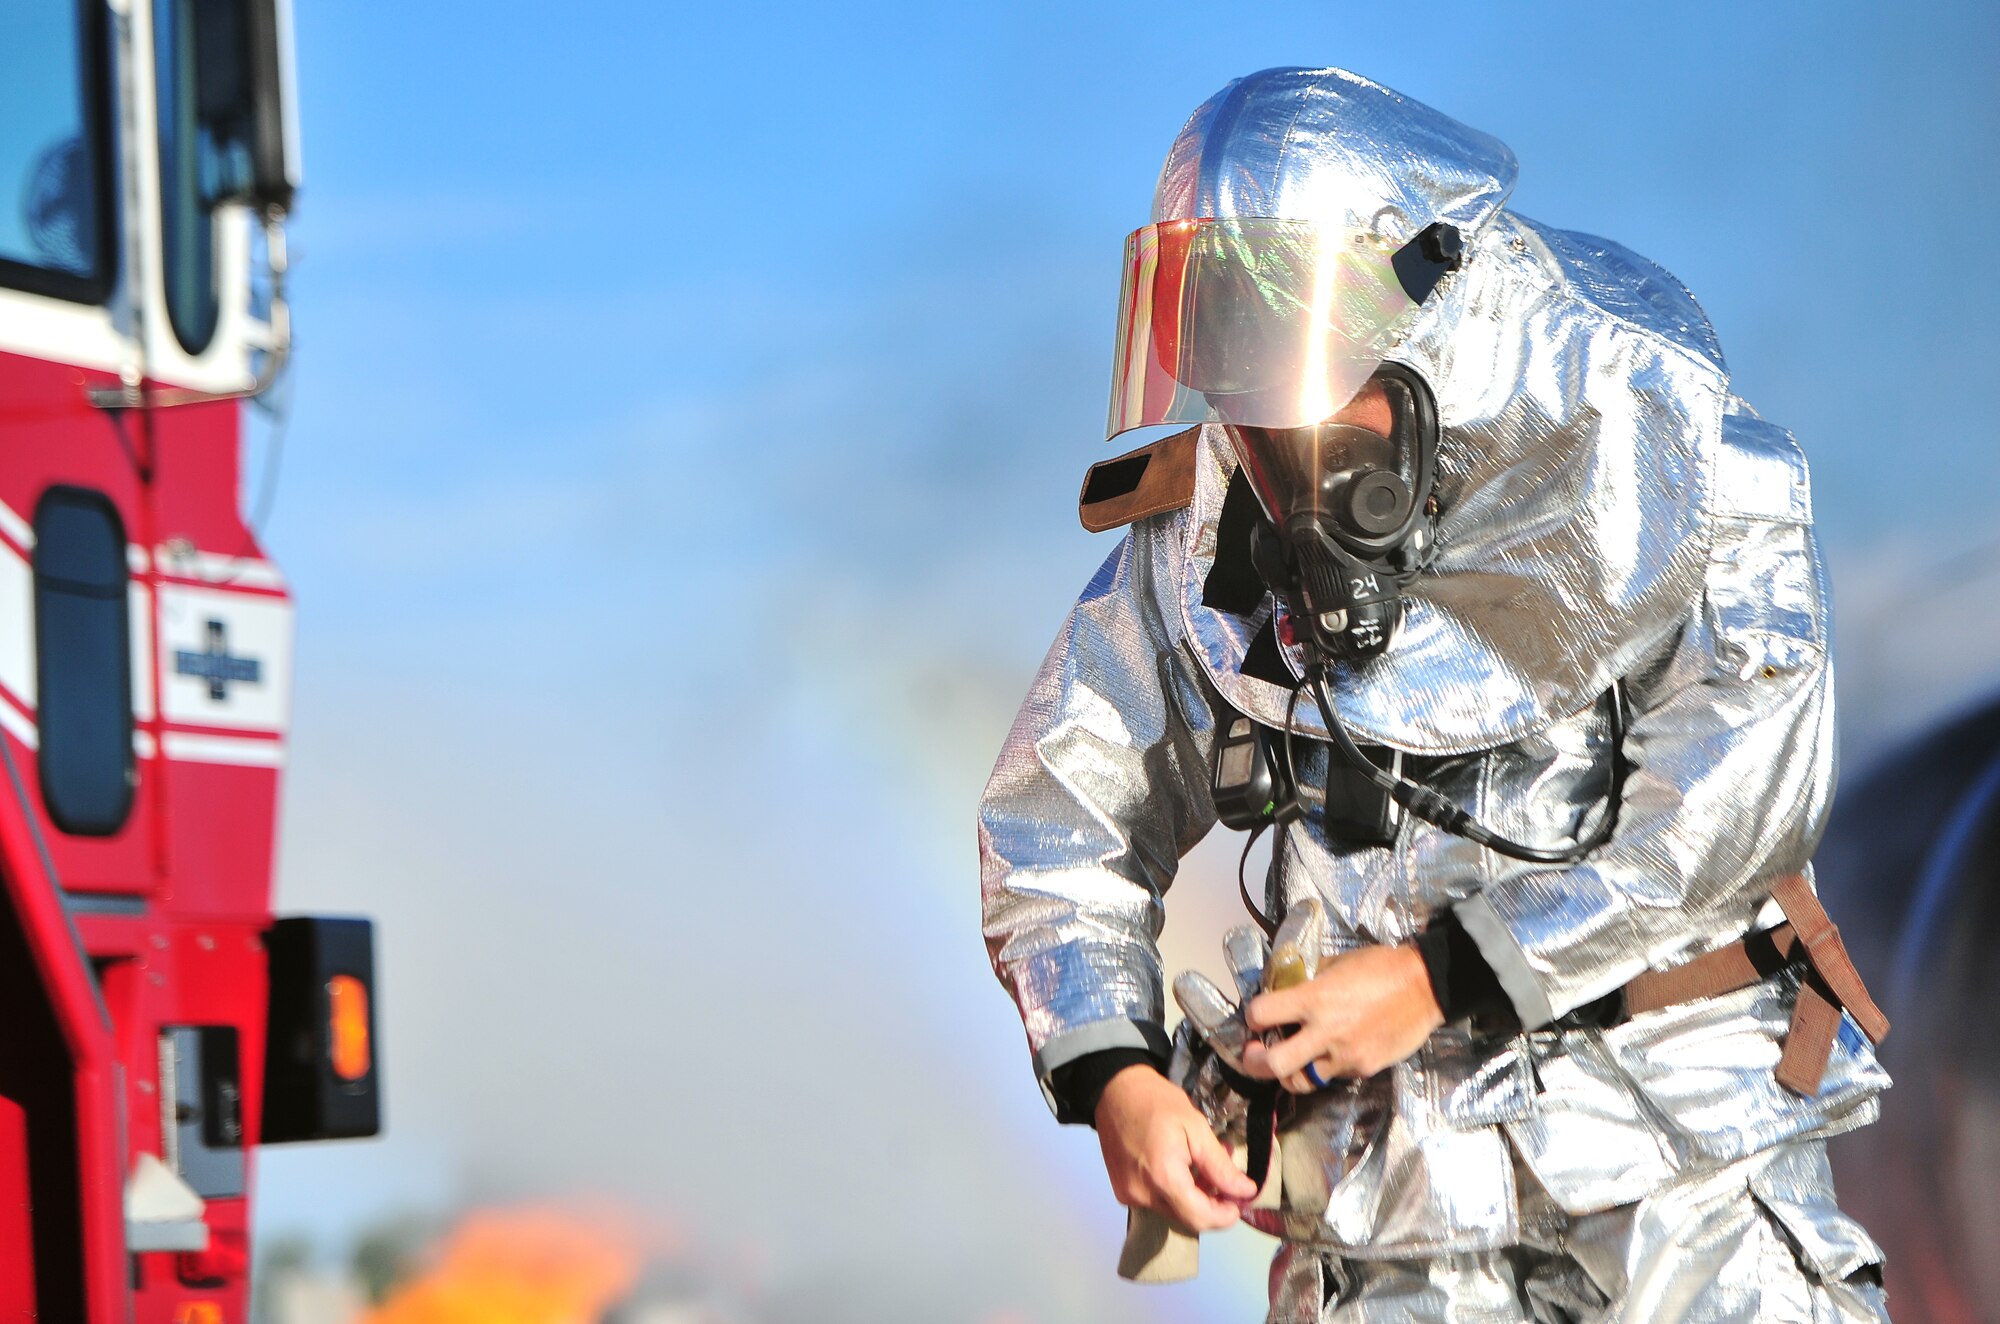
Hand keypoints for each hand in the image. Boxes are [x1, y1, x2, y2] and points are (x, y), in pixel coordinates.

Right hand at [1093, 1064, 1255, 1230]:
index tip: (1240, 1200)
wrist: (1115, 1090)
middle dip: (1212, 1202)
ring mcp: (1129, 1195)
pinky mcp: (1122, 1191)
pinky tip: (1182, 1166)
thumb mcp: (1196, 1127)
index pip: (1200, 1218)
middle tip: (1226, 1175)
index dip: (1225, 1216)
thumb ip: (1220, 1166)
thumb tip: (1246, 1191)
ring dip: (1194, 1195)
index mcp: (1163, 1178)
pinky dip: (1175, 1190)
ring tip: (1205, 1164)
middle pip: (1187, 1217)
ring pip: (1173, 1209)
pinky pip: (1157, 1200)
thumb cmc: (1157, 1102)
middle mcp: (1143, 1195)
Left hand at [1240, 944, 1442, 1092]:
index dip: (1252, 1017)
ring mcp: (1345, 1055)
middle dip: (1254, 1062)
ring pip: (1301, 1081)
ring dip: (1288, 1073)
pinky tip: (1329, 1054)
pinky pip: (1333, 1076)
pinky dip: (1324, 1068)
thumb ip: (1309, 980)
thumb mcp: (1337, 964)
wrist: (1425, 986)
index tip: (1256, 1018)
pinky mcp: (1363, 1068)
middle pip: (1273, 1064)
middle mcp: (1325, 1031)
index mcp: (1314, 998)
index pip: (1261, 1014)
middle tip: (1253, 1055)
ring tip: (1287, 1062)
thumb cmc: (1381, 967)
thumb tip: (1287, 987)